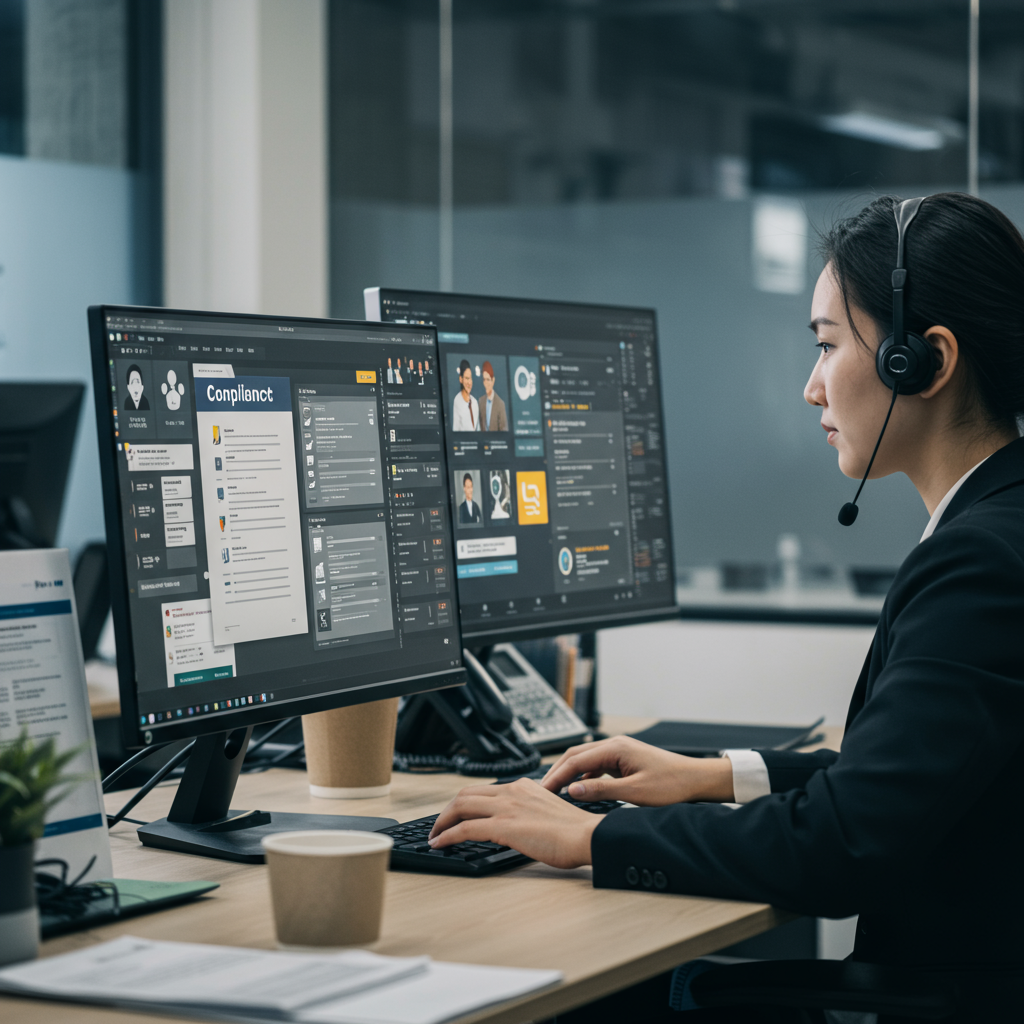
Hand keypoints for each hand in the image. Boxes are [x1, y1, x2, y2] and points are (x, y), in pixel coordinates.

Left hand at [427, 778, 600, 867]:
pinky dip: (447, 835)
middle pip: (466, 794)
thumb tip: (516, 825)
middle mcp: (512, 791)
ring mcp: (506, 807)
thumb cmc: (575, 831)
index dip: (465, 802)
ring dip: (442, 821)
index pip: (485, 789)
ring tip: (434, 835)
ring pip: (461, 806)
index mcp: (523, 786)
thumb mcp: (548, 812)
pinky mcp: (503, 825)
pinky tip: (440, 844)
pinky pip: (465, 828)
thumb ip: (529, 812)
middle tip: (439, 824)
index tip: (457, 814)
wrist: (587, 836)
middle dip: (448, 809)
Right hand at [541, 736, 734, 805]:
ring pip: (585, 760)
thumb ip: (601, 791)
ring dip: (570, 774)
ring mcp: (619, 751)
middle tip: (543, 790)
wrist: (695, 780)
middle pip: (576, 755)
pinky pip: (597, 766)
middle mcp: (615, 745)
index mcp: (615, 748)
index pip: (576, 760)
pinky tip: (580, 791)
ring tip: (556, 791)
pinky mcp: (624, 761)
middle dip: (558, 772)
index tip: (543, 790)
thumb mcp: (634, 793)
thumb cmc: (671, 785)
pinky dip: (585, 778)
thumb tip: (573, 791)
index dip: (557, 776)